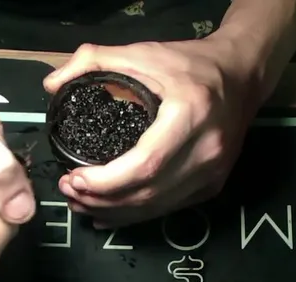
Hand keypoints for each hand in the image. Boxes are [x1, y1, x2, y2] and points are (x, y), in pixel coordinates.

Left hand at [43, 37, 260, 227]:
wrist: (243, 75)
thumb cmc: (192, 63)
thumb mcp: (143, 51)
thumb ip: (94, 60)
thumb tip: (52, 85)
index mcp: (190, 115)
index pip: (145, 165)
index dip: (106, 181)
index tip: (75, 177)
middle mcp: (207, 151)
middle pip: (148, 193)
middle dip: (102, 200)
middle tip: (69, 191)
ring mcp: (213, 173)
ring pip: (156, 208)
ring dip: (114, 212)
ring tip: (81, 203)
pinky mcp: (212, 186)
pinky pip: (168, 210)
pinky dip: (135, 216)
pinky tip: (108, 214)